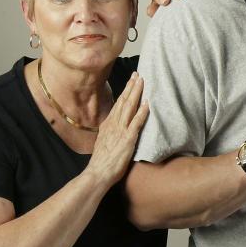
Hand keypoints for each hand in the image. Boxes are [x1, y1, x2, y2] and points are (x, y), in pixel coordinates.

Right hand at [86, 72, 149, 187]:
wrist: (98, 172)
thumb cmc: (102, 161)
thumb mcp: (104, 142)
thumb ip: (110, 133)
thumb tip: (115, 129)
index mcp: (108, 125)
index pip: (118, 104)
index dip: (125, 92)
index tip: (131, 82)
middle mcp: (113, 124)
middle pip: (123, 101)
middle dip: (131, 87)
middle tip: (138, 74)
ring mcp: (121, 130)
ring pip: (129, 107)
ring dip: (136, 93)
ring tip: (142, 81)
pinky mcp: (128, 139)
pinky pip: (136, 122)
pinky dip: (142, 112)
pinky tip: (147, 103)